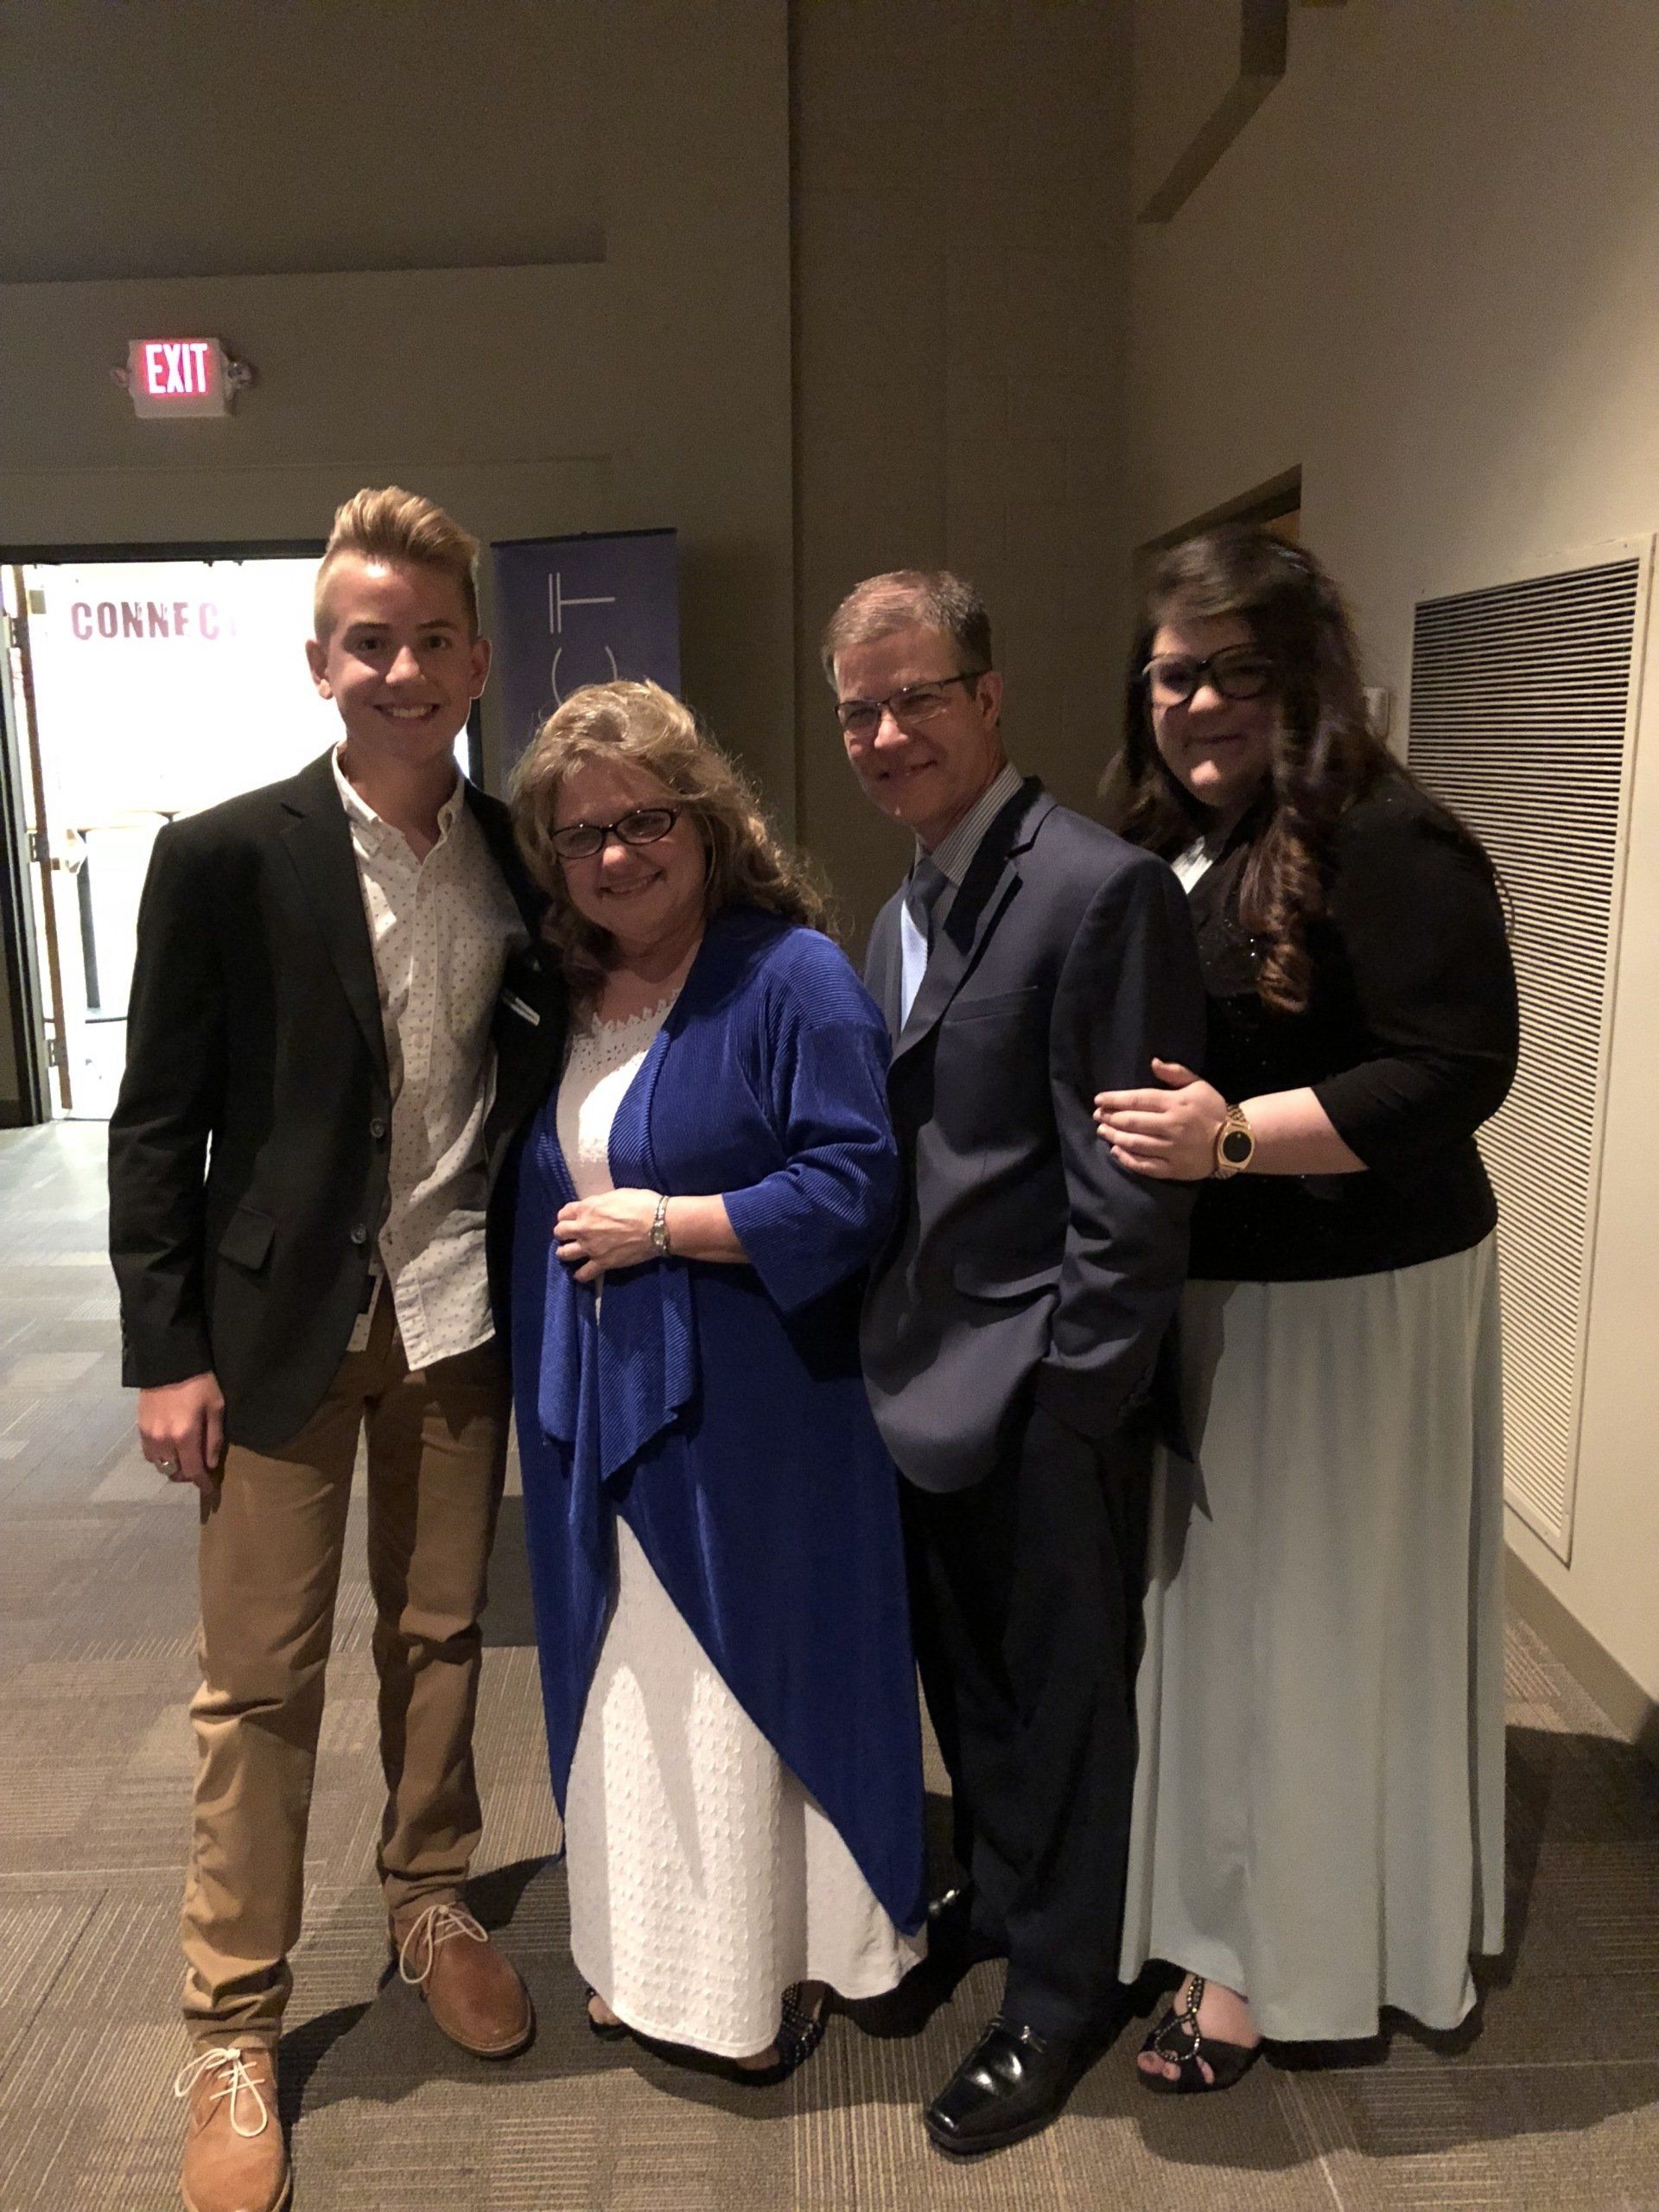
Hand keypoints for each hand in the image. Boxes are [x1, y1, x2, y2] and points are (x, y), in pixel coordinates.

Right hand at [138, 1372, 225, 1494]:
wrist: (168, 1362)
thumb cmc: (199, 1383)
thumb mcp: (215, 1408)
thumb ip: (214, 1439)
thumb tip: (210, 1464)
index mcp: (185, 1436)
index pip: (193, 1470)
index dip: (202, 1484)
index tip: (210, 1490)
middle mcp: (164, 1440)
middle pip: (174, 1472)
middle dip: (189, 1475)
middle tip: (200, 1470)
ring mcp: (149, 1435)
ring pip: (160, 1466)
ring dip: (173, 1467)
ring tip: (185, 1459)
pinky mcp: (140, 1429)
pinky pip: (149, 1454)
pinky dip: (160, 1457)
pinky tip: (170, 1448)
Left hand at [554, 1189, 661, 1281]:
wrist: (658, 1225)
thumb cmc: (642, 1204)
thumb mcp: (616, 1195)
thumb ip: (600, 1204)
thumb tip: (598, 1209)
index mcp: (587, 1208)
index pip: (565, 1212)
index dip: (567, 1215)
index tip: (573, 1217)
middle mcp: (583, 1228)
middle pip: (560, 1232)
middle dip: (563, 1232)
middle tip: (571, 1234)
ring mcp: (591, 1248)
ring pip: (564, 1253)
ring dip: (565, 1252)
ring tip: (570, 1253)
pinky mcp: (602, 1263)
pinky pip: (583, 1273)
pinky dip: (580, 1274)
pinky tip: (581, 1273)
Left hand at [1093, 1058, 1226, 1180]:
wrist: (1235, 1141)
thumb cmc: (1213, 1109)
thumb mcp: (1198, 1085)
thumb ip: (1175, 1073)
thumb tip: (1153, 1062)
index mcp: (1176, 1104)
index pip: (1138, 1100)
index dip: (1115, 1100)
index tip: (1099, 1099)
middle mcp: (1171, 1126)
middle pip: (1133, 1122)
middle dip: (1110, 1118)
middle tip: (1098, 1115)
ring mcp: (1172, 1149)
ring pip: (1135, 1143)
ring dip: (1115, 1137)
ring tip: (1103, 1131)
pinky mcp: (1173, 1168)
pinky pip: (1145, 1165)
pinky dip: (1128, 1159)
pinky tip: (1117, 1151)